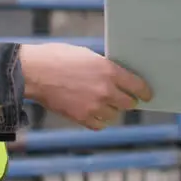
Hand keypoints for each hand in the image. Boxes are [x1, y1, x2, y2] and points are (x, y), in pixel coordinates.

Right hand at [20, 43, 152, 129]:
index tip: (147, 94)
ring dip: (111, 110)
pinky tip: (92, 111)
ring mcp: (94, 106)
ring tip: (102, 103)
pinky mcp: (81, 118)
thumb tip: (117, 77)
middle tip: (124, 98)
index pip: (137, 86)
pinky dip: (98, 120)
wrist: (33, 72)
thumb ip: (104, 67)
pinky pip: (99, 125)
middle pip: (129, 103)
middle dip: (127, 100)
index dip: (144, 91)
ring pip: (114, 115)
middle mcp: (105, 90)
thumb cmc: (57, 58)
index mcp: (108, 71)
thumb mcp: (86, 55)